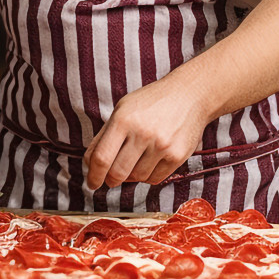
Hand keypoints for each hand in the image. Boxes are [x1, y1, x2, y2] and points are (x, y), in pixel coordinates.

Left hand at [83, 78, 211, 190]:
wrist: (189, 95)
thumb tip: (89, 163)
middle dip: (110, 180)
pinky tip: (149, 162)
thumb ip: (104, 136)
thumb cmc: (151, 102)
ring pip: (136, 178)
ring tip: (134, 161)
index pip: (102, 158)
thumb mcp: (122, 109)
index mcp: (123, 119)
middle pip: (118, 173)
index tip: (92, 183)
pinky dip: (147, 176)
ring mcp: (162, 146)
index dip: (94, 176)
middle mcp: (142, 133)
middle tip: (110, 179)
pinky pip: (155, 179)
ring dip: (131, 175)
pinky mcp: (177, 156)